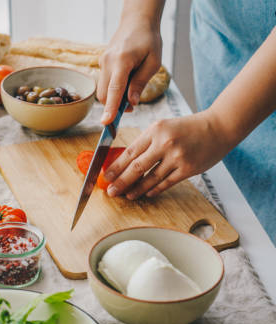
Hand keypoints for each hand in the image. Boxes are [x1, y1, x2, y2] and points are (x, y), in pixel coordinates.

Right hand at [97, 15, 161, 123]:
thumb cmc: (149, 40)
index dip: (110, 108)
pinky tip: (126, 83)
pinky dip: (113, 89)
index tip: (106, 123)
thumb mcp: (153, 62)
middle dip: (114, 106)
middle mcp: (107, 62)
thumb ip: (140, 83)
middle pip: (104, 94)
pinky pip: (105, 83)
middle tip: (132, 107)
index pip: (114, 90)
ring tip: (131, 93)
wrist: (137, 20)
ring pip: (103, 90)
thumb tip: (131, 103)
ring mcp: (102, 62)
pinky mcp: (102, 63)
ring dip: (114, 98)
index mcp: (121, 61)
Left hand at [103, 111, 230, 198]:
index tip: (106, 176)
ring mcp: (177, 157)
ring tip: (127, 195)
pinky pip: (166, 183)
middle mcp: (165, 143)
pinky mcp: (188, 169)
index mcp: (155, 130)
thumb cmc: (188, 128)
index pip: (130, 152)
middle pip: (136, 167)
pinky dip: (154, 190)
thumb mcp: (164, 127)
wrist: (218, 127)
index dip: (116, 167)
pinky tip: (146, 193)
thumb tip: (126, 162)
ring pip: (151, 178)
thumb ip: (147, 142)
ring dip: (137, 189)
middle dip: (121, 182)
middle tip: (111, 191)